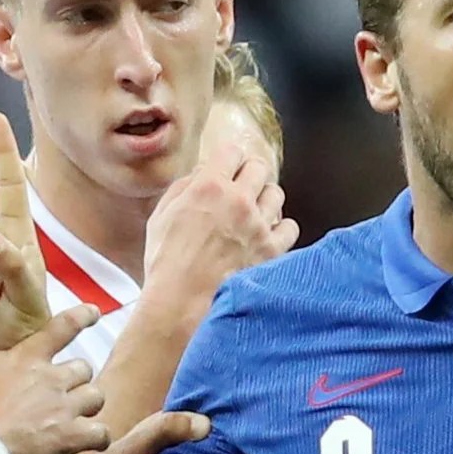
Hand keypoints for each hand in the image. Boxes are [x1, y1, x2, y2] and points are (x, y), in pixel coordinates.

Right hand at [0, 283, 107, 453]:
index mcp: (27, 358)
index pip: (62, 328)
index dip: (81, 316)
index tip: (94, 312)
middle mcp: (51, 379)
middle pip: (84, 368)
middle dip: (77, 378)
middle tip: (61, 392)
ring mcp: (63, 409)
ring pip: (96, 397)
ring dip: (87, 405)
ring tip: (72, 416)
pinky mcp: (69, 438)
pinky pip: (101, 434)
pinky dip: (96, 438)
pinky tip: (85, 442)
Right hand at [143, 142, 297, 301]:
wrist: (183, 301)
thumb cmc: (167, 262)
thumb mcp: (162, 215)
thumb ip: (183, 188)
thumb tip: (200, 176)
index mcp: (209, 187)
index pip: (231, 151)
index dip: (229, 158)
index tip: (227, 166)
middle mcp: (238, 200)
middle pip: (259, 168)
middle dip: (250, 174)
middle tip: (243, 186)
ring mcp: (259, 225)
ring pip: (277, 194)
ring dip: (266, 198)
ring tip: (255, 211)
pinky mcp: (272, 250)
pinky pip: (291, 227)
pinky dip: (281, 228)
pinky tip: (268, 234)